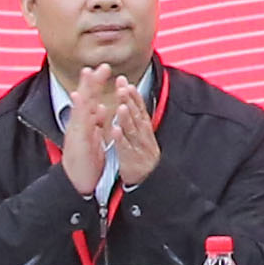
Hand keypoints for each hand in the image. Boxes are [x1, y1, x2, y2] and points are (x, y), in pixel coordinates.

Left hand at [105, 68, 161, 186]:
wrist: (149, 182)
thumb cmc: (141, 157)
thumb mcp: (141, 137)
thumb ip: (135, 120)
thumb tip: (129, 103)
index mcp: (144, 130)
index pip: (139, 109)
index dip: (133, 96)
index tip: (126, 82)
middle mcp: (143, 136)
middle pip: (136, 115)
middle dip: (129, 100)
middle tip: (122, 86)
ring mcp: (138, 147)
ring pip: (132, 129)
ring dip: (126, 116)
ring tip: (120, 104)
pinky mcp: (131, 160)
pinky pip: (125, 147)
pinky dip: (120, 138)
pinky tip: (114, 129)